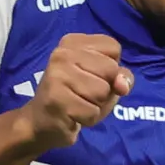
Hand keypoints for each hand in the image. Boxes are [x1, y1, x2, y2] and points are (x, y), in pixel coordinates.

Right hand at [14, 33, 132, 150]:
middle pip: (110, 69)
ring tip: (78, 104)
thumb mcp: (104, 81)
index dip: (111, 68)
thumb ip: (121, 76)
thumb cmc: (77, 97)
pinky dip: (88, 119)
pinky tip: (72, 115)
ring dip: (96, 105)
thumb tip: (122, 85)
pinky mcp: (56, 100)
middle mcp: (62, 54)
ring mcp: (57, 76)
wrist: (42, 122)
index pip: (113, 48)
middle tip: (83, 93)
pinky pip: (92, 112)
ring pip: (102, 92)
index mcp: (73, 42)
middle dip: (105, 89)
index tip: (90, 75)